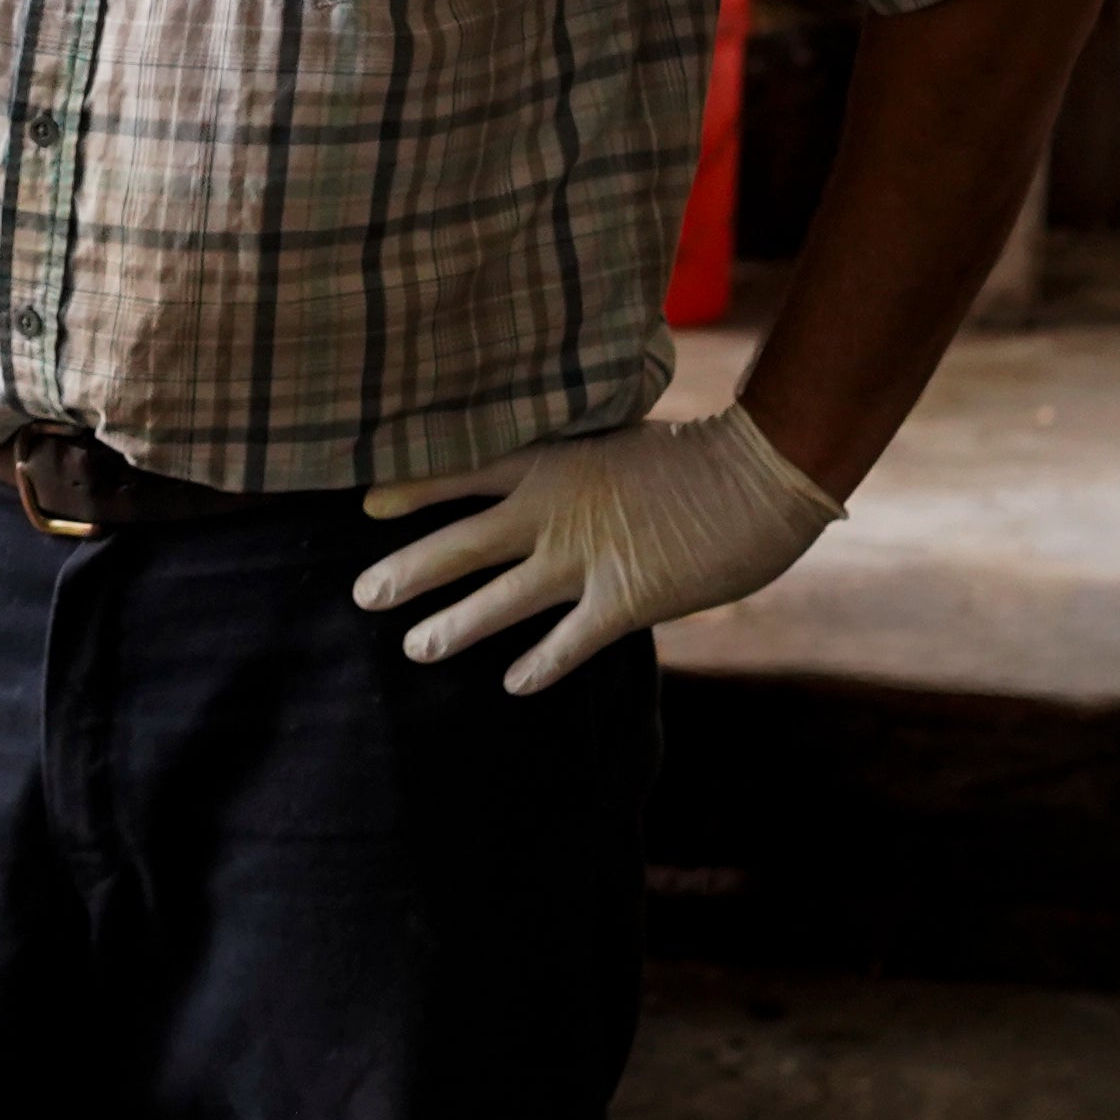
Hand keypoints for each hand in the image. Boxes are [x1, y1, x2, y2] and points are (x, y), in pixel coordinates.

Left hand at [355, 407, 840, 694]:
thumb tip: (537, 467)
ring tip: (414, 649)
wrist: (758, 476)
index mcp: (548, 461)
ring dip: (452, 628)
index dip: (410, 490)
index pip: (458, 472)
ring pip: (498, 601)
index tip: (365, 506)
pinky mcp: (623, 599)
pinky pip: (567, 642)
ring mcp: (583, 557)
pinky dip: (538, 666)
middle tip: (362, 595)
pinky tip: (512, 684)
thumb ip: (568, 456)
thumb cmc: (692, 451)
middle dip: (407, 572)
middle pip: (458, 545)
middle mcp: (551, 510)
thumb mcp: (612, 434)